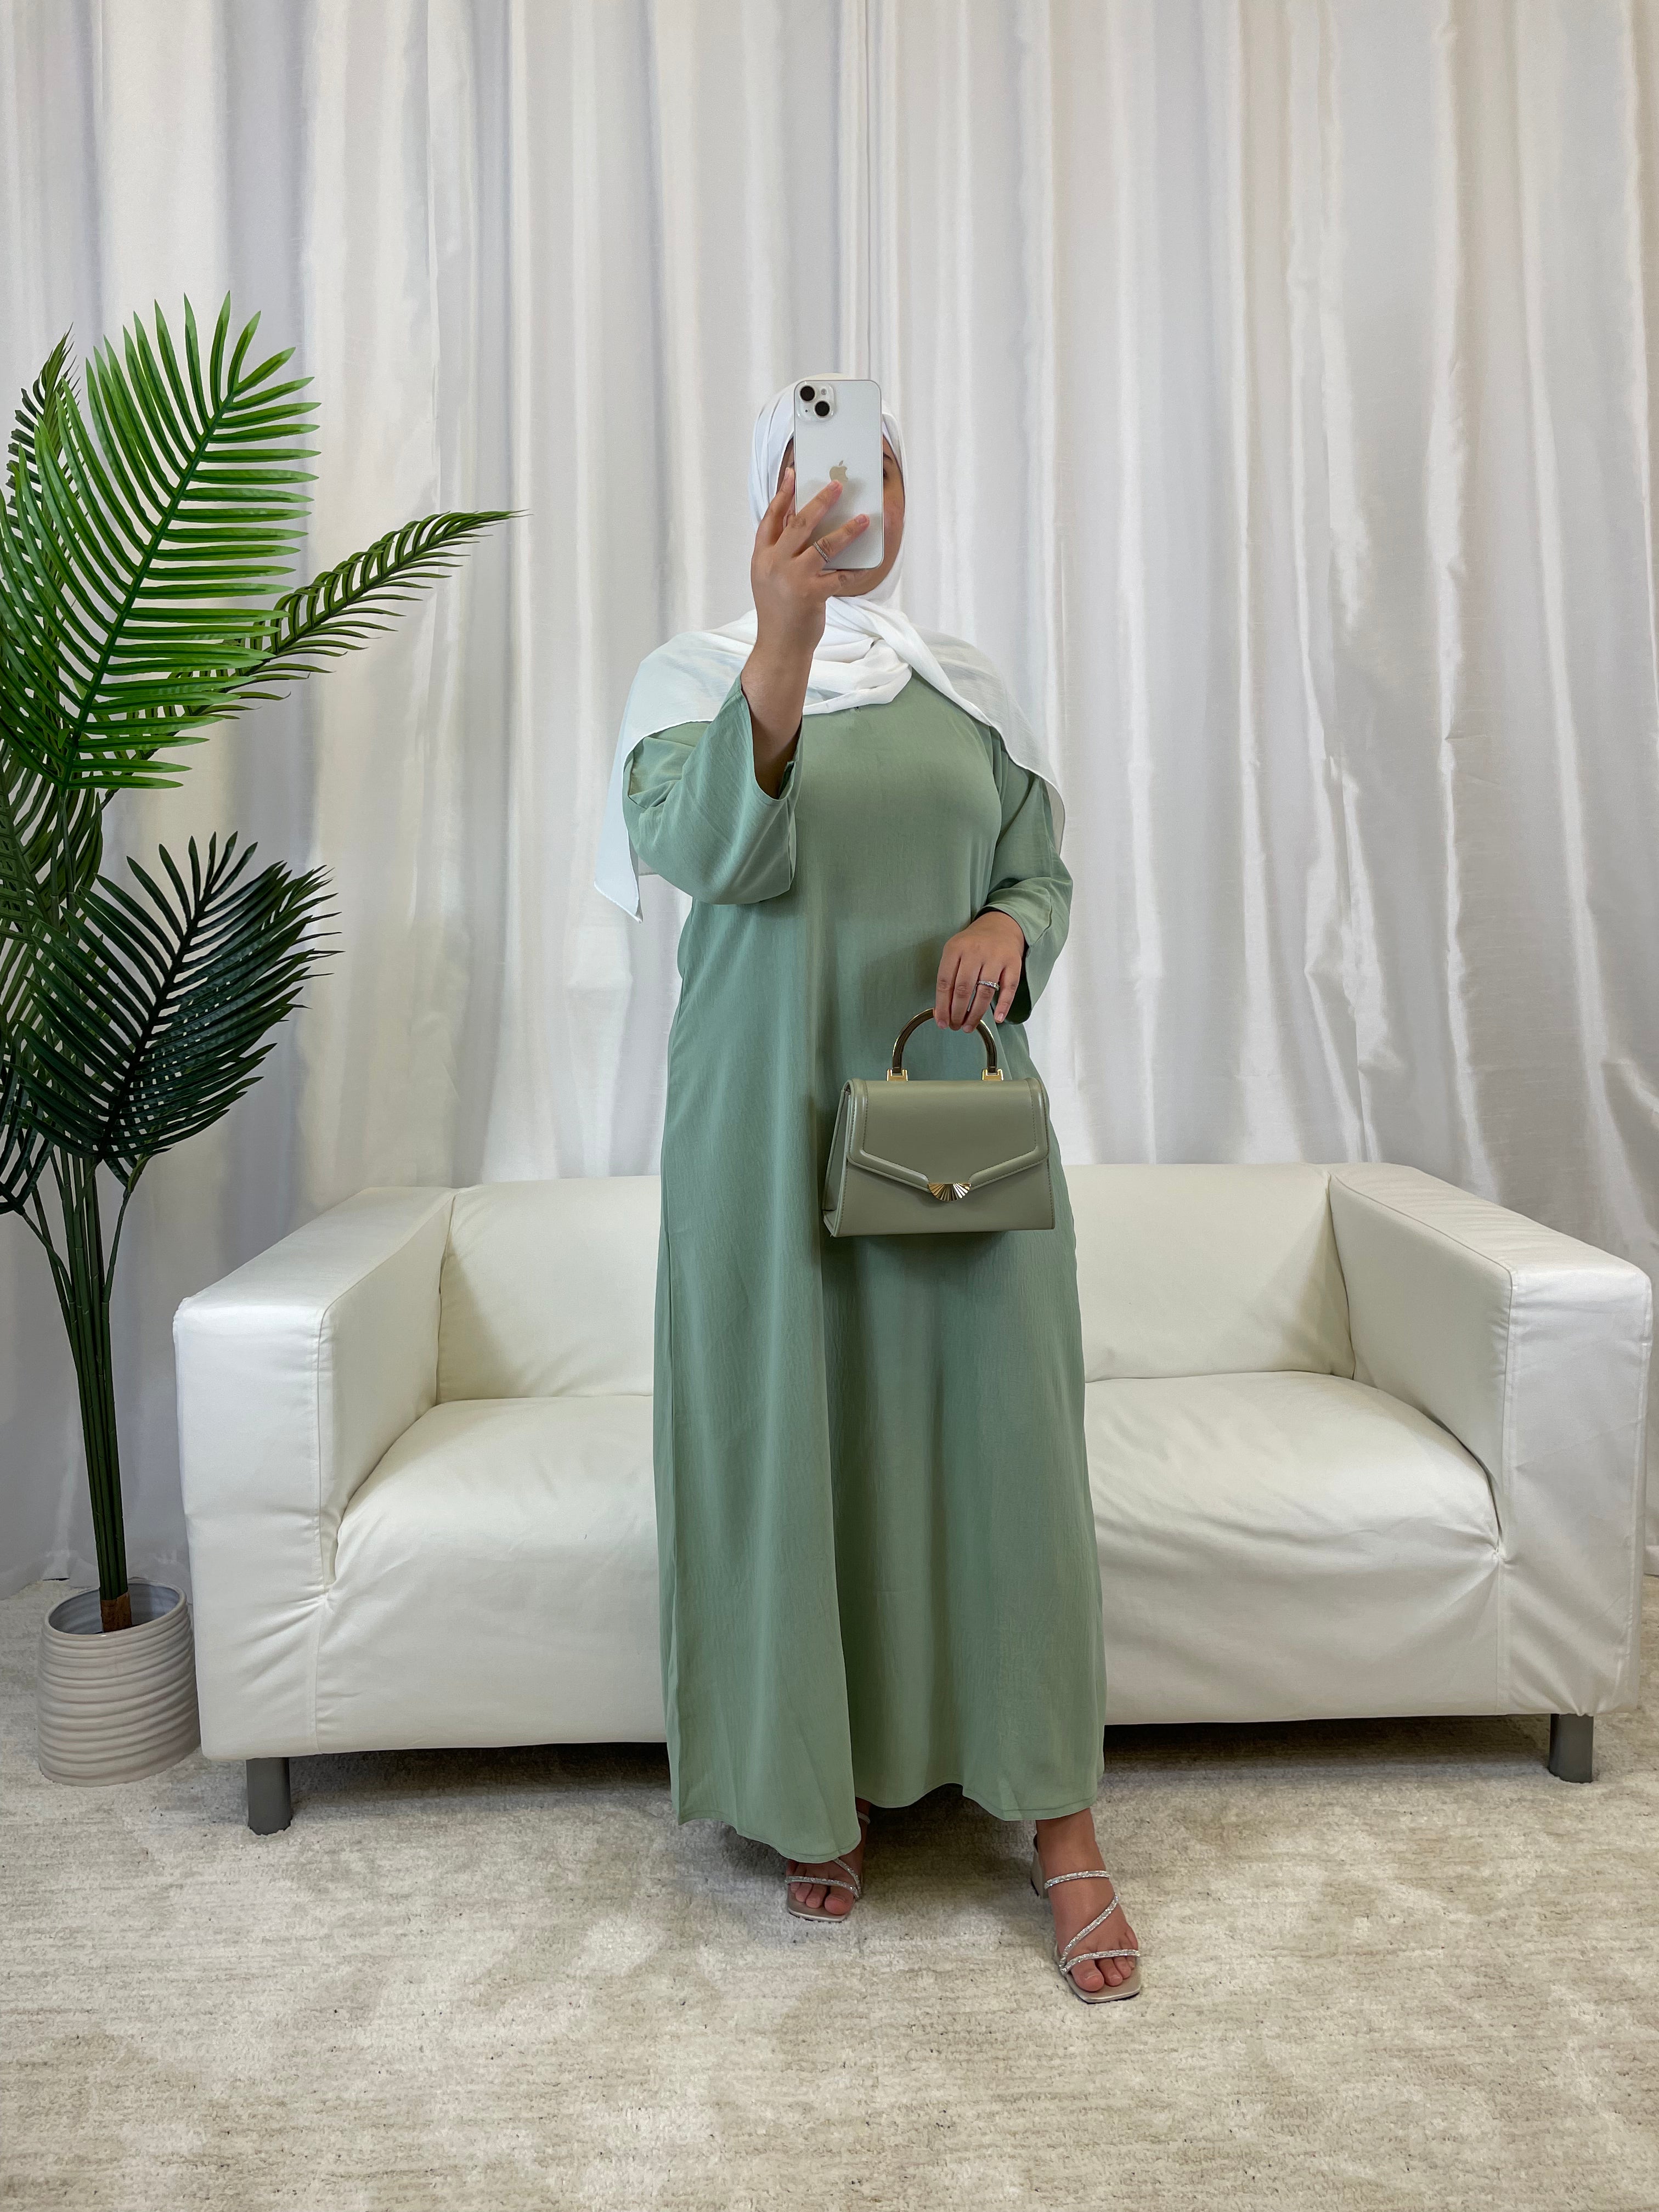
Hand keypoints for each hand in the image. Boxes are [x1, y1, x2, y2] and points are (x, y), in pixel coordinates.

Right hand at [750, 464, 870, 658]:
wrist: (779, 646)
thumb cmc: (778, 612)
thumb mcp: (768, 578)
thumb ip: (779, 552)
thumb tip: (798, 522)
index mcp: (761, 557)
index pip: (771, 518)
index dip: (783, 494)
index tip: (794, 474)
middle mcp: (774, 563)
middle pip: (800, 522)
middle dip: (821, 501)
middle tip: (838, 486)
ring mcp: (793, 578)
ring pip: (824, 544)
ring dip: (847, 530)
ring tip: (864, 519)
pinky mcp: (812, 594)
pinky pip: (839, 575)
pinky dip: (853, 571)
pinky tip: (864, 566)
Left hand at [936, 910, 1025, 1029]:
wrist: (1000, 926)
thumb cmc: (973, 944)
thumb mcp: (955, 952)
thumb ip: (948, 978)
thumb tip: (942, 1012)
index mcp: (955, 948)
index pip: (945, 982)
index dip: (942, 1006)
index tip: (941, 1022)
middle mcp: (975, 951)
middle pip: (963, 989)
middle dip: (957, 1013)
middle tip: (955, 1026)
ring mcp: (996, 957)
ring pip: (985, 992)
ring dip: (976, 1014)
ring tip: (969, 1027)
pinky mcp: (1013, 963)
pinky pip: (1009, 988)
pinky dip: (1003, 1005)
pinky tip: (997, 1019)